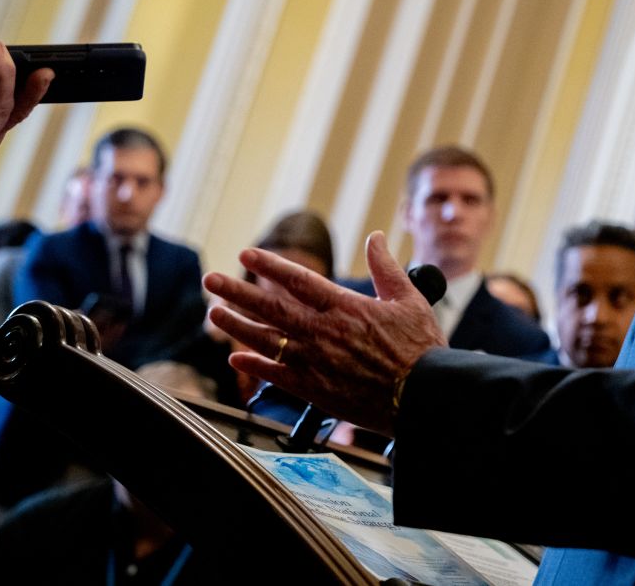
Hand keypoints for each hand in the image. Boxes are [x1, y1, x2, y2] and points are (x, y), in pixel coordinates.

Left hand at [206, 232, 445, 435]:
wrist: (422, 397)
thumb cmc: (420, 349)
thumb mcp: (409, 299)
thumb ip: (386, 268)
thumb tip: (375, 237)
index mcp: (346, 307)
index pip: (298, 280)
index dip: (270, 266)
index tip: (247, 254)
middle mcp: (324, 332)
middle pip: (271, 308)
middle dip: (238, 291)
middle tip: (211, 279)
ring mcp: (316, 362)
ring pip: (267, 340)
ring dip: (237, 325)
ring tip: (215, 312)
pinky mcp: (316, 390)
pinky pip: (277, 376)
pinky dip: (255, 365)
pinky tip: (236, 358)